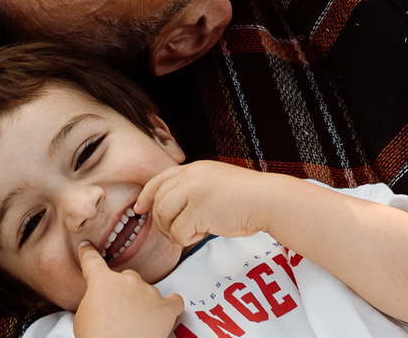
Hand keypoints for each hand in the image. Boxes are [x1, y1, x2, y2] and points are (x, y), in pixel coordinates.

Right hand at [73, 241, 182, 337]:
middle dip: (123, 291)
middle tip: (118, 312)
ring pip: (147, 291)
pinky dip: (170, 305)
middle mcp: (127, 280)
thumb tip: (101, 302)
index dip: (88, 252)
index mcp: (102, 281)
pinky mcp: (165, 309)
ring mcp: (148, 292)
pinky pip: (174, 301)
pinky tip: (165, 312)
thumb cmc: (96, 337)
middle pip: (126, 277)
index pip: (92, 260)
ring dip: (142, 302)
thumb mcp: (82, 316)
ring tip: (137, 322)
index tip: (87, 247)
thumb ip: (93, 300)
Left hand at [136, 161, 265, 244]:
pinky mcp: (198, 211)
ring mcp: (193, 192)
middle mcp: (190, 176)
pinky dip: (188, 238)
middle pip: (158, 201)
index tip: (139, 208)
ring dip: (175, 230)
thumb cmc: (246, 197)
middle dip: (162, 221)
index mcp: (193, 169)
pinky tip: (205, 233)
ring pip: (164, 217)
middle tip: (176, 231)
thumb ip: (193, 189)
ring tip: (194, 232)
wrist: (267, 200)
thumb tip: (170, 209)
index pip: (159, 179)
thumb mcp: (214, 182)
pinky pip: (179, 232)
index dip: (146, 195)